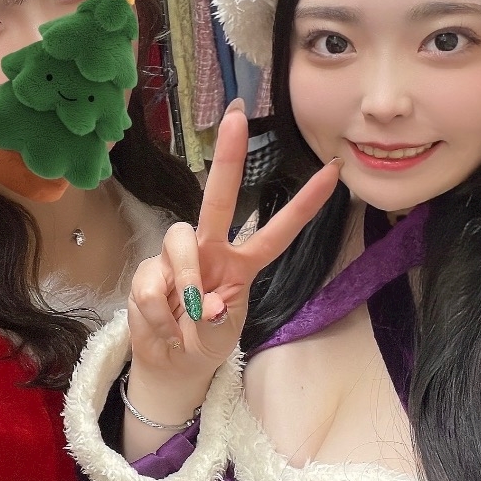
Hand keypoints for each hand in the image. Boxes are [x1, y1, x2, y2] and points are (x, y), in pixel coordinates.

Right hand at [127, 100, 340, 406]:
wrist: (169, 364)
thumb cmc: (204, 341)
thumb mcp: (220, 338)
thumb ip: (217, 320)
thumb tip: (207, 303)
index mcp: (240, 262)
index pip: (277, 232)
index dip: (304, 205)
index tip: (333, 171)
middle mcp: (210, 249)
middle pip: (219, 198)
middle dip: (229, 157)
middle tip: (237, 117)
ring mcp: (176, 258)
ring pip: (180, 241)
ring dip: (185, 281)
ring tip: (184, 319)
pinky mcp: (147, 272)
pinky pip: (151, 284)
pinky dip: (159, 315)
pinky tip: (164, 328)